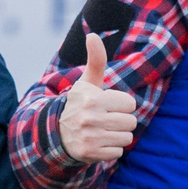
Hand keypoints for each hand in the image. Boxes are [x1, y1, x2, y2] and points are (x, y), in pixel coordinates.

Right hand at [58, 29, 137, 164]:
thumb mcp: (87, 82)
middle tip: (106, 120)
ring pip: (126, 138)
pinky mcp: (90, 153)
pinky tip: (98, 143)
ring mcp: (90, 137)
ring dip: (117, 136)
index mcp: (93, 98)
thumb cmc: (80, 104)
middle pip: (131, 122)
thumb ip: (96, 59)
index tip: (108, 105)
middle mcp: (90, 118)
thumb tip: (92, 34)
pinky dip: (110, 149)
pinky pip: (118, 153)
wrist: (56, 133)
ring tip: (102, 131)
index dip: (122, 105)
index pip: (130, 104)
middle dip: (121, 121)